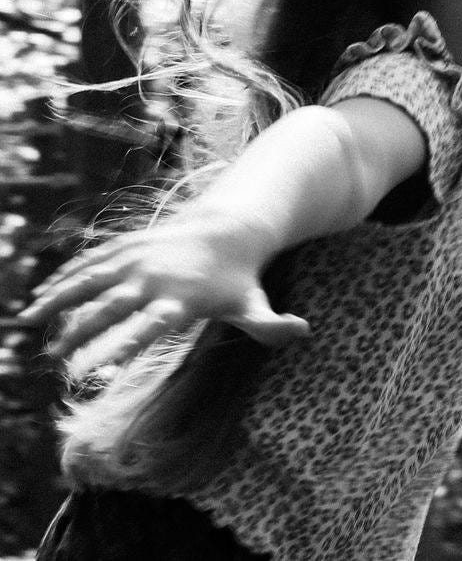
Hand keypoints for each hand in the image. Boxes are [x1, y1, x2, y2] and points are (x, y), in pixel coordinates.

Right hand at [19, 221, 309, 368]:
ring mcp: (138, 257)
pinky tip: (44, 295)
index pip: (149, 326)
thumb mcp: (255, 305)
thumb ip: (272, 326)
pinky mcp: (130, 244)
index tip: (97, 368)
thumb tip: (303, 331)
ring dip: (60, 299)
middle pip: (112, 305)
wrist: (231, 224)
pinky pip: (92, 260)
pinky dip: (66, 277)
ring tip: (28, 322)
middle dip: (81, 331)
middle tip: (55, 358)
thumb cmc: (240, 276)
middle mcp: (154, 277)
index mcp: (180, 299)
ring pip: (91, 277)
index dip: (123, 345)